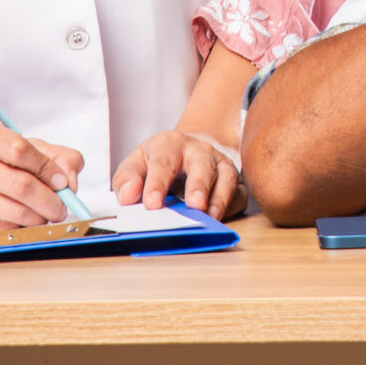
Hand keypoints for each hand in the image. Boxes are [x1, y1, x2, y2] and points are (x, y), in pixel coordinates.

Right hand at [0, 120, 83, 233]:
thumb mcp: (18, 147)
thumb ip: (53, 156)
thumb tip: (71, 178)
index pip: (20, 148)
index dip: (47, 168)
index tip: (63, 182)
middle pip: (19, 184)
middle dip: (48, 200)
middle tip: (60, 208)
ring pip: (9, 211)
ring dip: (36, 218)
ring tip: (43, 216)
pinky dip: (16, 228)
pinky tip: (20, 222)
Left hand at [113, 129, 245, 218]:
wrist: (187, 151)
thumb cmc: (159, 162)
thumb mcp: (136, 164)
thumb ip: (127, 179)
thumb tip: (128, 196)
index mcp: (170, 144)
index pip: (163, 162)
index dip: (157, 183)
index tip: (152, 204)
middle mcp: (198, 151)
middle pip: (202, 164)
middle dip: (199, 185)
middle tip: (194, 206)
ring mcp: (219, 164)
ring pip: (226, 177)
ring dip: (220, 198)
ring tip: (211, 218)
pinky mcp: (234, 181)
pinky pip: (239, 194)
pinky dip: (232, 207)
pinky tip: (220, 220)